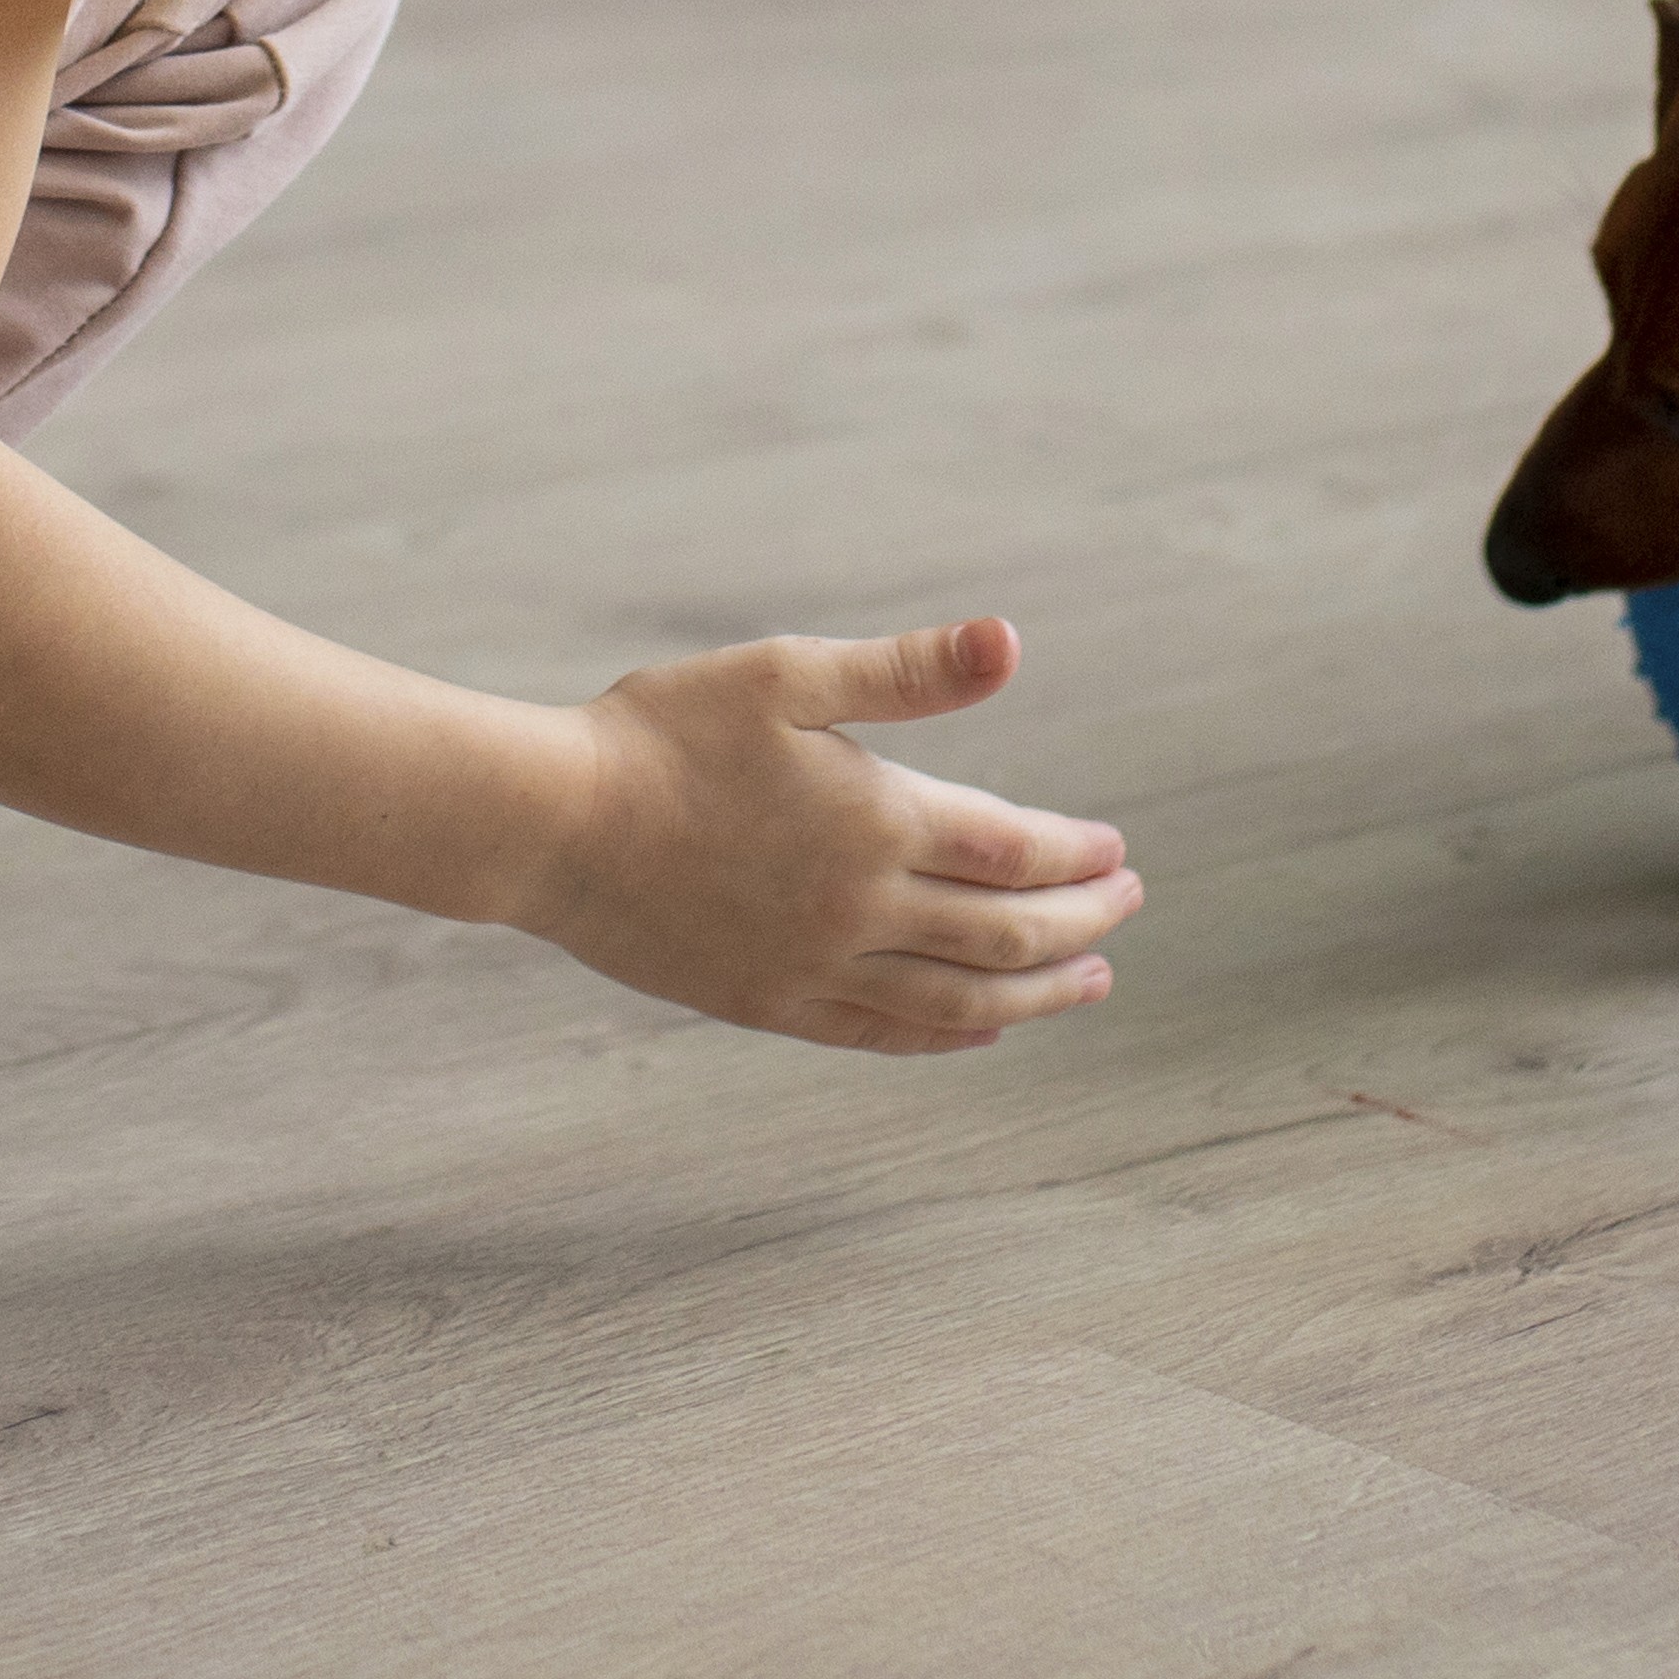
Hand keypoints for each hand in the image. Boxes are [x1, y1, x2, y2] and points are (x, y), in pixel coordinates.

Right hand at [520, 619, 1136, 1055]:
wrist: (552, 824)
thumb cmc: (664, 732)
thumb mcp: (787, 676)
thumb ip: (907, 671)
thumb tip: (1011, 644)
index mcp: (878, 822)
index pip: (1014, 853)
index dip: (1076, 855)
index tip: (1115, 850)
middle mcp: (861, 909)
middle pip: (1006, 934)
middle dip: (1080, 923)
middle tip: (1126, 905)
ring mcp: (815, 967)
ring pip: (958, 1000)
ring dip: (1036, 994)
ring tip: (1088, 984)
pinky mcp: (769, 1003)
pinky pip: (882, 1033)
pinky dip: (946, 1035)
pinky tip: (979, 1031)